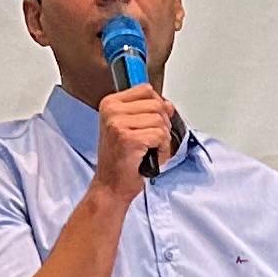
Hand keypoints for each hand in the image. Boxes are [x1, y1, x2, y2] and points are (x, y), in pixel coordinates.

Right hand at [88, 84, 177, 203]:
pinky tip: (151, 157)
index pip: (146, 90)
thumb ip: (148, 111)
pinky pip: (161, 136)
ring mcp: (118, 124)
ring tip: (149, 150)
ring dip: (162, 140)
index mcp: (110, 103)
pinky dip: (162, 150)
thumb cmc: (120, 160)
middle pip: (157, 104)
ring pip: (161, 120)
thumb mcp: (131, 128)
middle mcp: (111, 111)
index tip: (151, 123)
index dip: (157, 107)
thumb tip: (168, 104)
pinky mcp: (129, 139)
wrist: (111, 186)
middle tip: (151, 141)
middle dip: (162, 125)